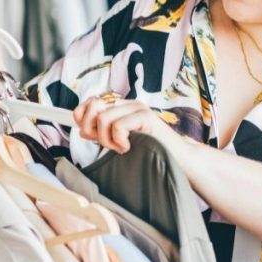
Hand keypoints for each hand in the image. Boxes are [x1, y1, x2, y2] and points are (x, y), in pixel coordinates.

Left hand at [73, 94, 191, 158]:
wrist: (178, 159)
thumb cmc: (150, 152)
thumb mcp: (120, 141)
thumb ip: (103, 134)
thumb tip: (83, 129)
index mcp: (121, 107)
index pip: (91, 101)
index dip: (83, 116)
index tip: (88, 133)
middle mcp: (128, 104)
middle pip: (93, 105)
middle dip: (91, 128)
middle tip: (106, 143)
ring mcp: (138, 108)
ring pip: (103, 118)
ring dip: (107, 139)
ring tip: (120, 148)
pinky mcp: (145, 116)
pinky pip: (117, 126)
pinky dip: (118, 141)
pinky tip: (128, 147)